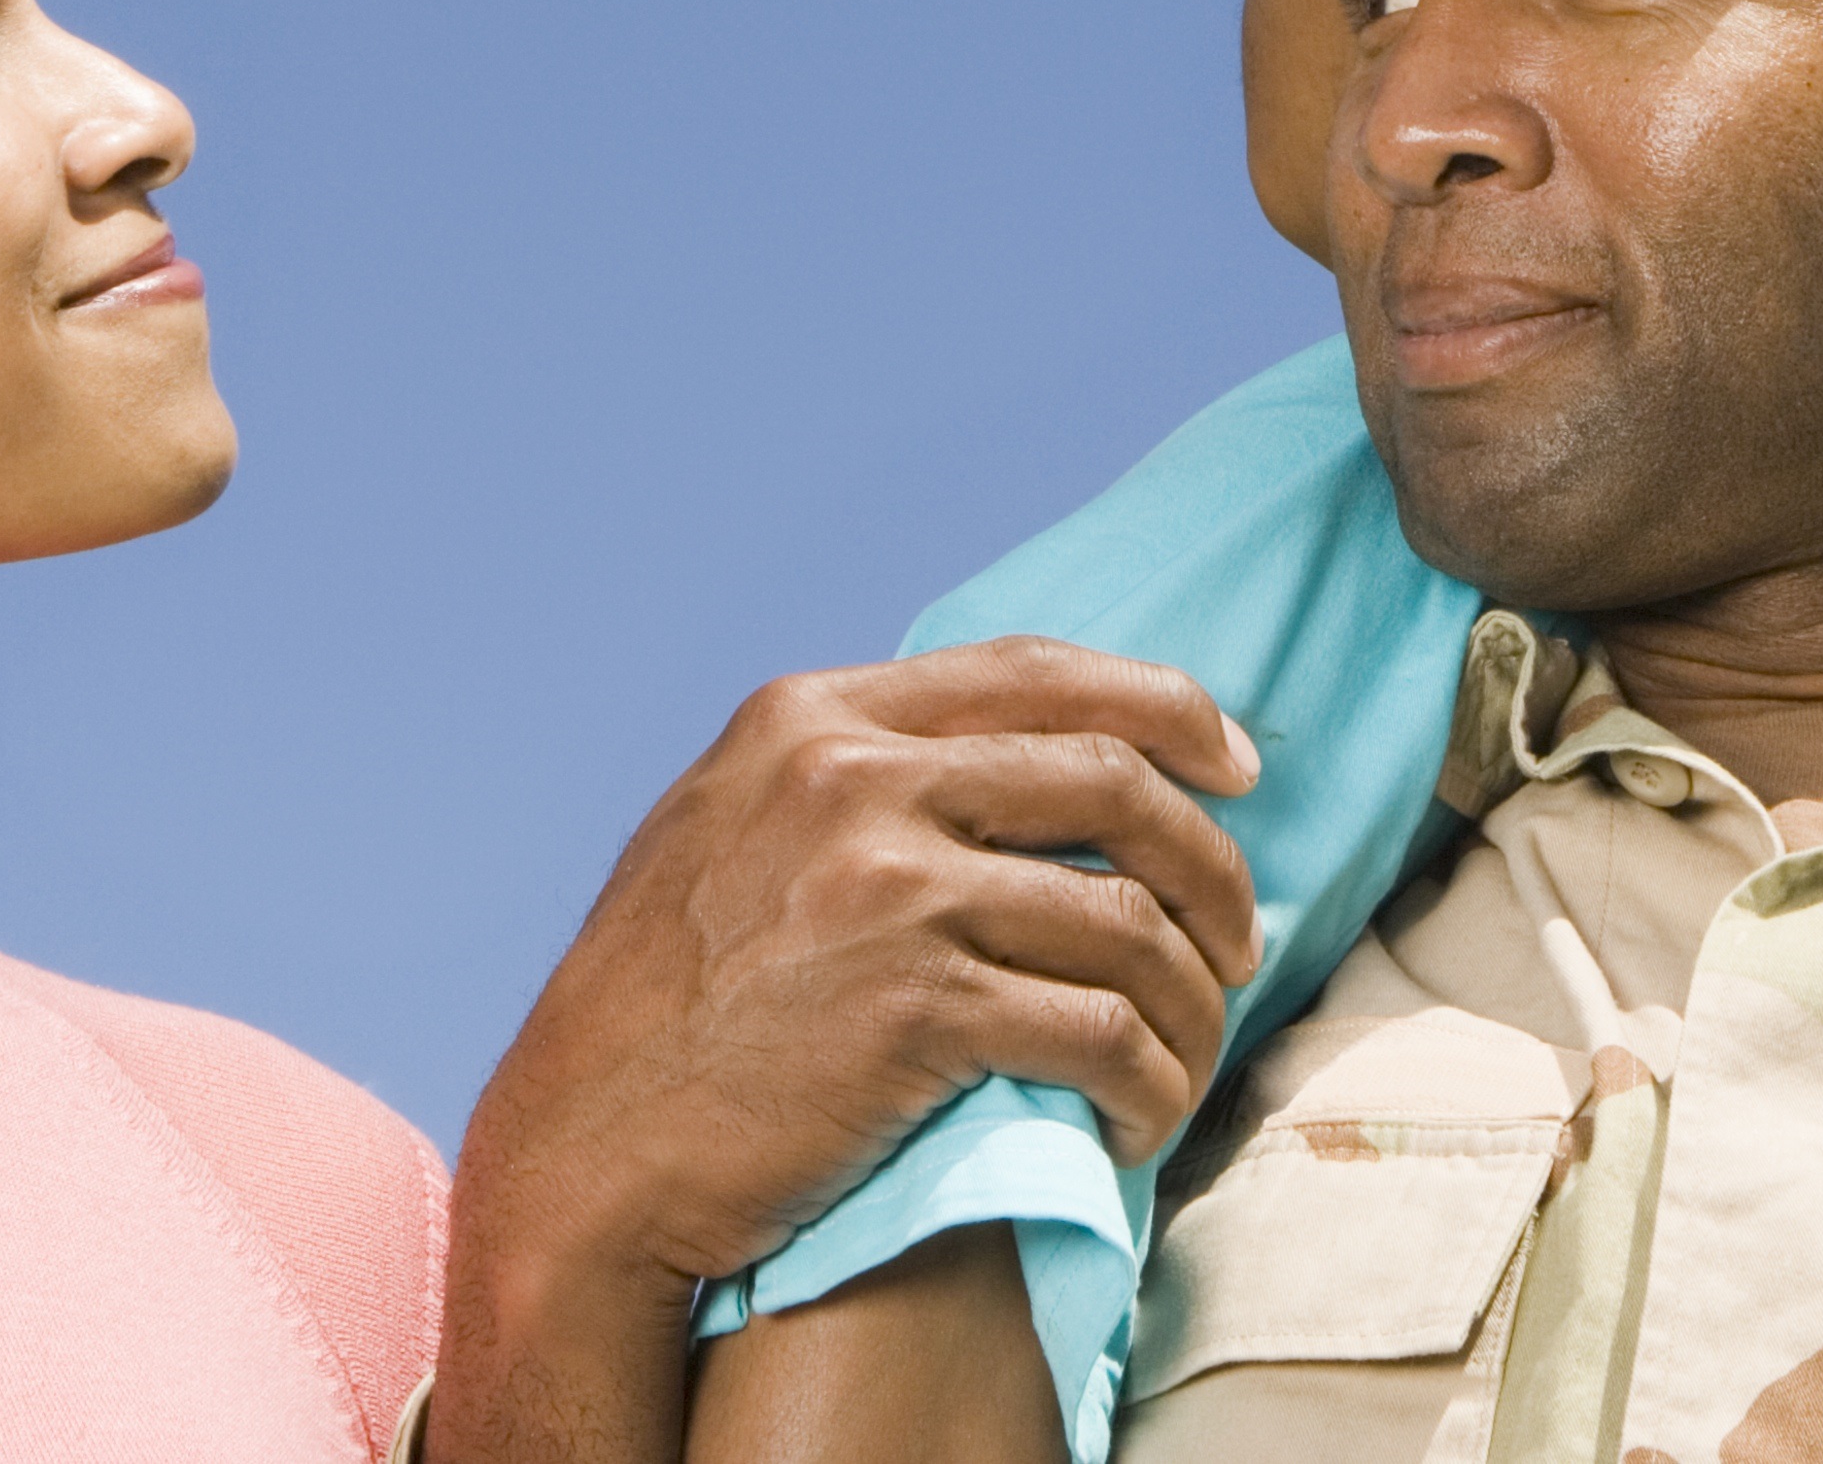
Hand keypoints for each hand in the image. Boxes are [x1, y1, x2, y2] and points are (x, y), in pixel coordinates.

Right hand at [433, 641, 1262, 1463]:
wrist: (582, 1151)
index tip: (1235, 765)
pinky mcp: (916, 1010)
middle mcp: (855, 781)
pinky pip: (1100, 1032)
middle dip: (1210, 857)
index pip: (1038, 671)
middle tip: (1240, 932)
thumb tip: (997, 752)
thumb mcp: (727, 828)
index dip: (1166, 708)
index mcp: (813, 719)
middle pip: (1113, 779)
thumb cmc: (654, 1010)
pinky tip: (1144, 1115)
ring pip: (1126, 916)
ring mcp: (887, 891)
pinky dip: (1150, 1081)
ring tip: (1195, 1044)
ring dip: (1192, 993)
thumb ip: (844, 773)